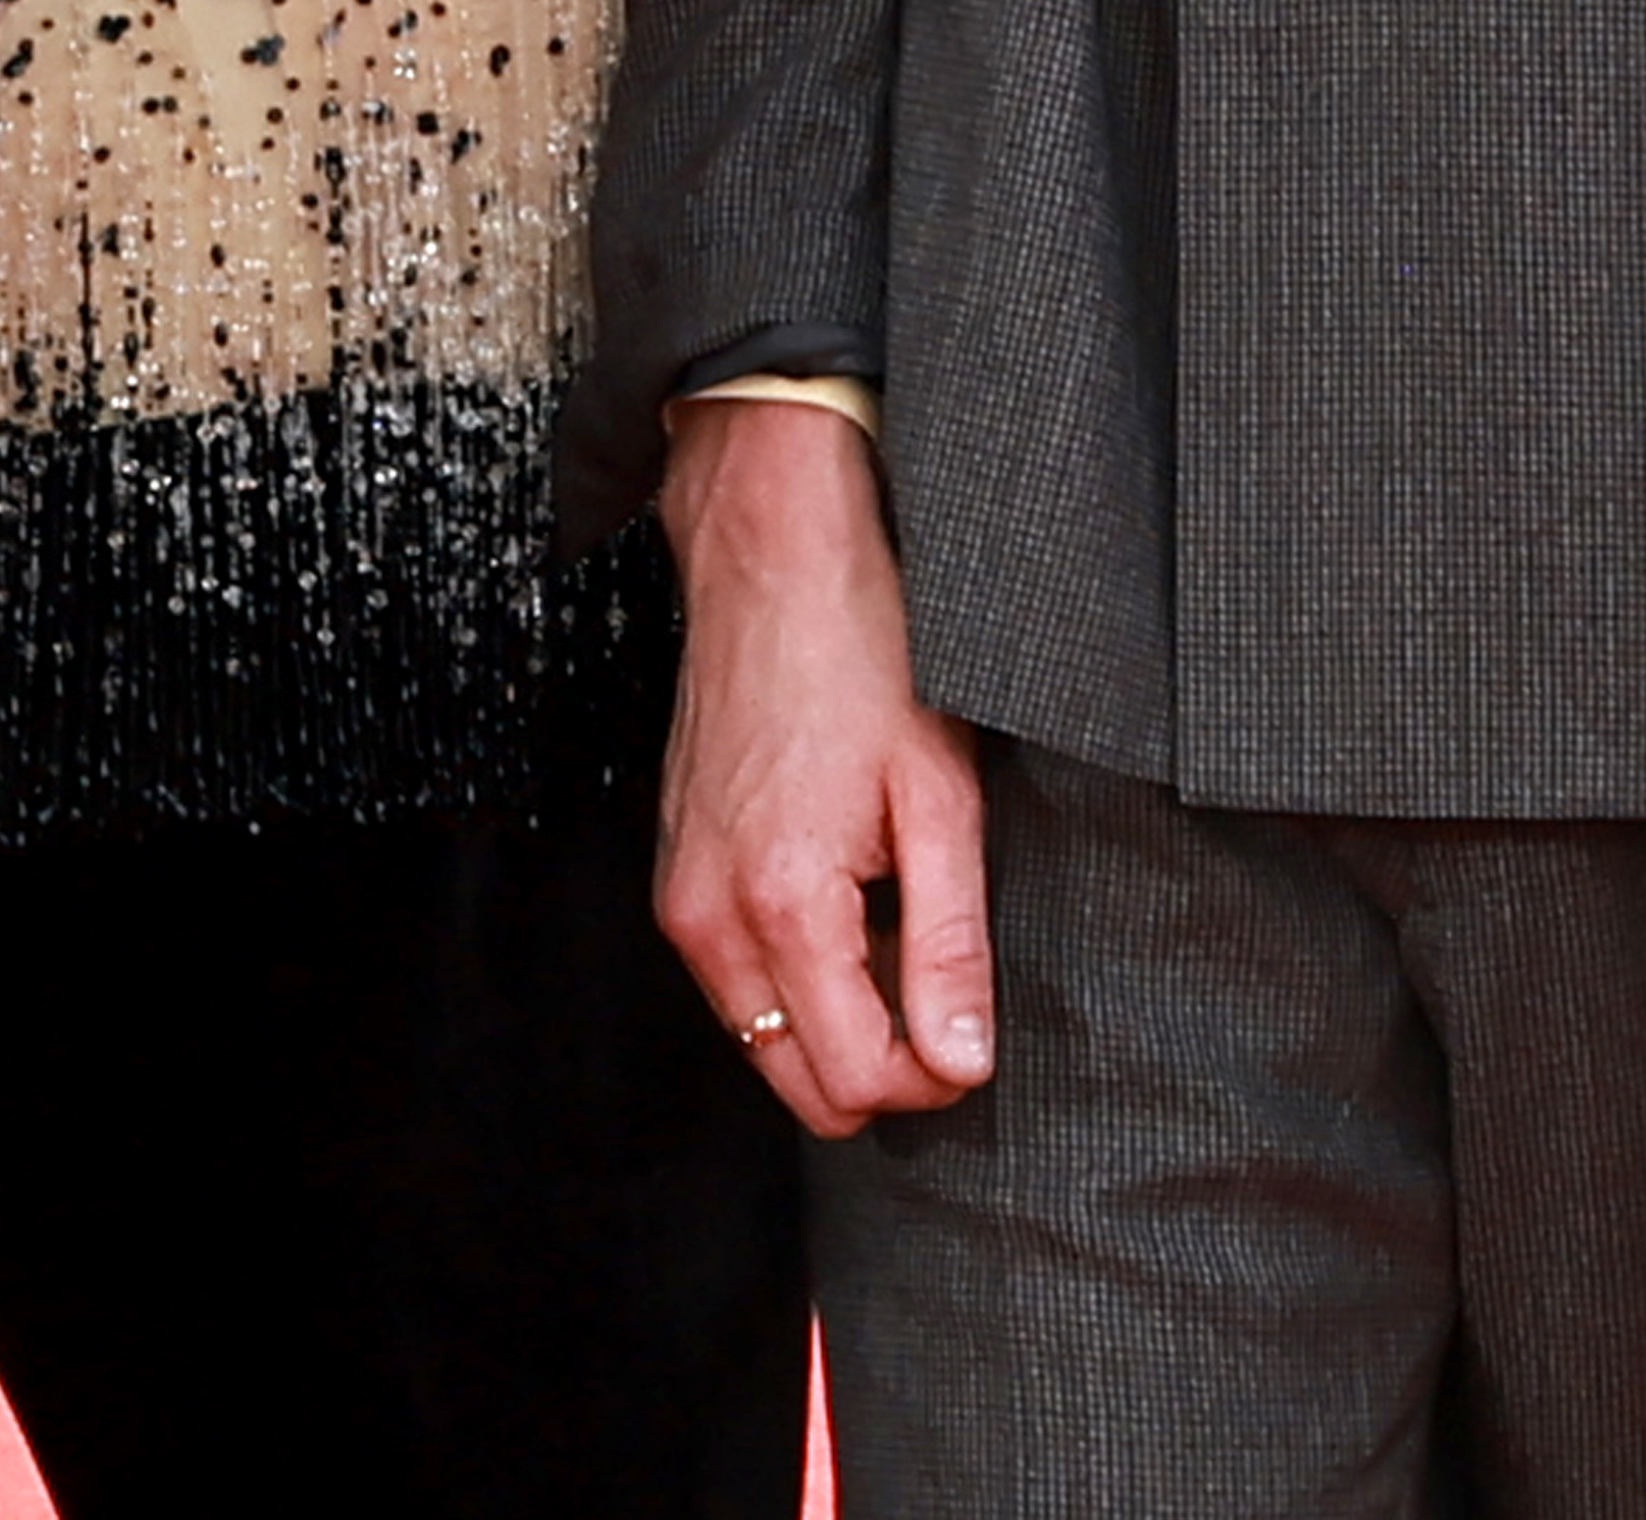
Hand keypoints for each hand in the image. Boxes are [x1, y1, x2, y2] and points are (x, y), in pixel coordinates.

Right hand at [657, 396, 995, 1137]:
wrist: (773, 560)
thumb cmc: (863, 653)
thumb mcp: (940, 795)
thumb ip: (951, 944)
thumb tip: (962, 1063)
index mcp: (782, 905)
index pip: (854, 1083)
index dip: (930, 1074)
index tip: (972, 1026)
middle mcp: (709, 920)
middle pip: (800, 1086)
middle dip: (881, 1063)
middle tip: (941, 982)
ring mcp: (681, 899)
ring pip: (766, 1039)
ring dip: (838, 1015)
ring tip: (894, 912)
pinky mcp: (673, 875)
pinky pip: (737, 979)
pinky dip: (797, 968)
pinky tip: (845, 886)